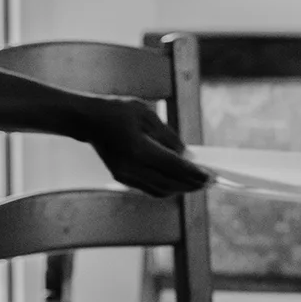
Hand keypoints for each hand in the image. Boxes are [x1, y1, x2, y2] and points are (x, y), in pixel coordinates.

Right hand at [79, 97, 210, 198]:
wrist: (88, 120)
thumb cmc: (117, 111)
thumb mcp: (147, 115)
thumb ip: (168, 136)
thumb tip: (186, 156)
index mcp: (138, 149)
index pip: (174, 167)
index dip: (195, 174)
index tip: (211, 176)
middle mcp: (131, 166)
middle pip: (169, 183)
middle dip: (191, 184)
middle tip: (209, 182)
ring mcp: (125, 175)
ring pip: (160, 190)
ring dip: (180, 188)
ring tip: (197, 183)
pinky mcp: (121, 178)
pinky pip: (149, 188)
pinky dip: (166, 187)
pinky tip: (178, 182)